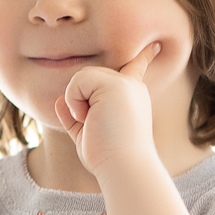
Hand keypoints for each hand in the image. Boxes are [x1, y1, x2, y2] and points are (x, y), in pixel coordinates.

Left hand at [53, 43, 161, 175]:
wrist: (124, 167)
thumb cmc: (108, 158)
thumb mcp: (88, 134)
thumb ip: (74, 117)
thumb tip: (59, 100)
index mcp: (132, 98)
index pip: (135, 71)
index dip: (144, 58)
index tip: (156, 47)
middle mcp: (132, 87)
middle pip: (89, 78)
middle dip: (80, 100)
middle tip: (94, 126)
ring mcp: (125, 84)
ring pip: (81, 78)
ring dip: (76, 102)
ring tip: (92, 123)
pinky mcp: (115, 85)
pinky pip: (78, 81)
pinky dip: (74, 101)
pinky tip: (88, 117)